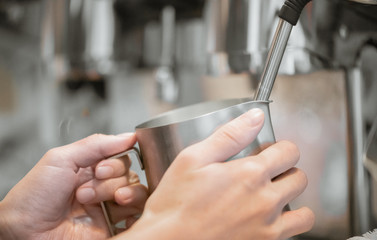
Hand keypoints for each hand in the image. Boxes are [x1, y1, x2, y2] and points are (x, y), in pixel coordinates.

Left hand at [0, 133, 147, 239]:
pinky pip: (137, 216)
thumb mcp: (61, 159)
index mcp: (92, 168)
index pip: (123, 158)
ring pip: (137, 194)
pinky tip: (118, 213)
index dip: (117, 163)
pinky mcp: (113, 227)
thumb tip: (129, 136)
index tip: (100, 169)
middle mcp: (103, 186)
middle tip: (84, 192)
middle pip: (130, 175)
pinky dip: (133, 213)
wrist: (24, 231)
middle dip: (108, 183)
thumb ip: (96, 144)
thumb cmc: (34, 196)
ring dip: (121, 195)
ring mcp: (108, 207)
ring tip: (93, 203)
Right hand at [116, 109, 314, 239]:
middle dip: (287, 170)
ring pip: (305, 212)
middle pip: (299, 178)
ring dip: (292, 200)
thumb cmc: (175, 204)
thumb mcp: (194, 158)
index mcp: (250, 173)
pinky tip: (267, 218)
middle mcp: (265, 201)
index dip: (281, 148)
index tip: (270, 152)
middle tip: (268, 173)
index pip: (289, 152)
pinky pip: (294, 232)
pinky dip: (288, 224)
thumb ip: (229, 135)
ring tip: (272, 197)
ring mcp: (268, 227)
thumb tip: (255, 117)